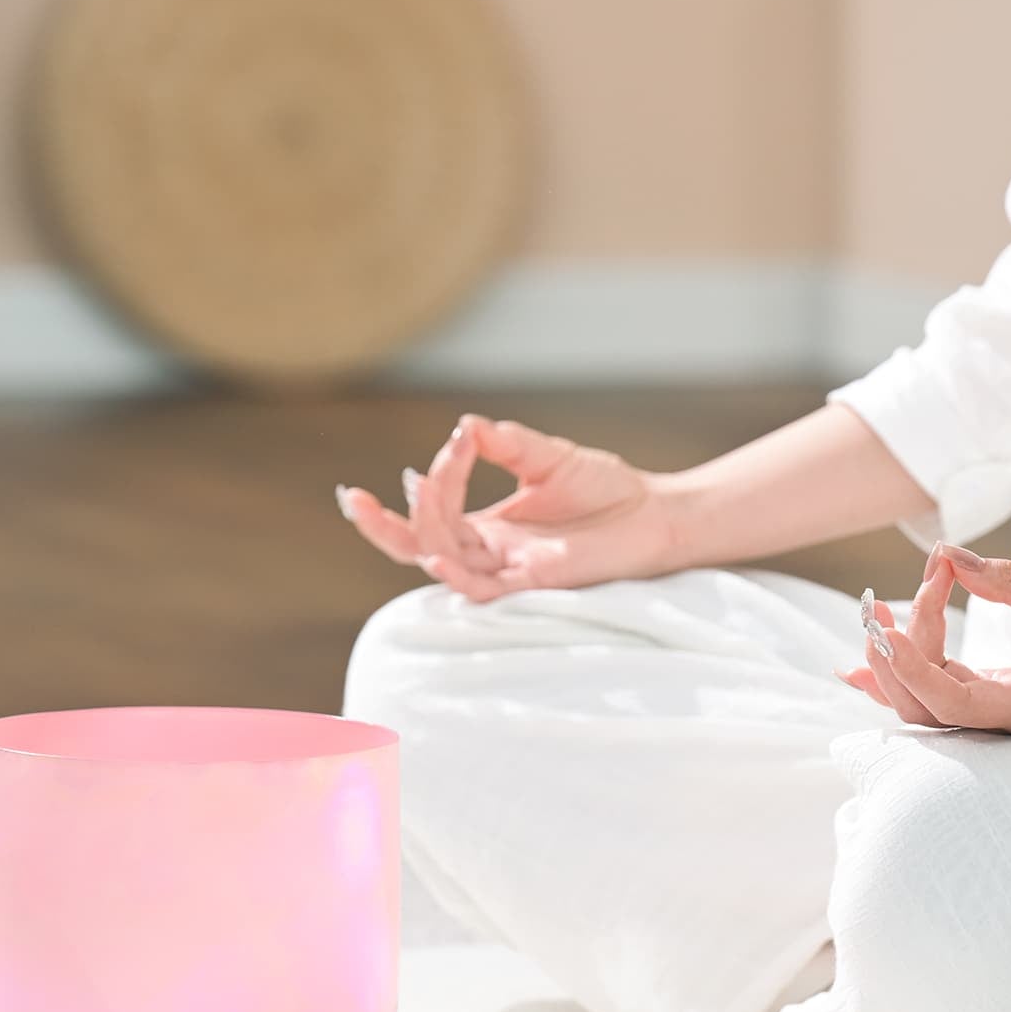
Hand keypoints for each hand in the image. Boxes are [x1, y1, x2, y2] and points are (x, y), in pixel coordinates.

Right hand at [335, 414, 678, 601]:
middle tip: (354, 500)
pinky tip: (435, 553)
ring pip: (442, 562)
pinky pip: (482, 589)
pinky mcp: (534, 583)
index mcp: (486, 527)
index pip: (436, 510)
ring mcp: (508, 569)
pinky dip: (455, 572)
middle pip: (418, 544)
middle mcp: (489, 551)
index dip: (432, 480)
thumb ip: (508, 443)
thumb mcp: (549, 457)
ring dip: (417, 533)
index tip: (456, 441)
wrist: (657, 515)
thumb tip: (467, 423)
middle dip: (381, 525)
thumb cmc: (607, 492)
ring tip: (401, 497)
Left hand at [843, 544, 1010, 736]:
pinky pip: (929, 686)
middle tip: (879, 606)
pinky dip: (899, 665)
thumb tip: (948, 557)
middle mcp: (1003, 716)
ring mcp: (989, 706)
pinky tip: (877, 641)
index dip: (915, 672)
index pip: (954, 705)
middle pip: (925, 706)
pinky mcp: (983, 689)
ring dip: (890, 657)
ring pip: (921, 699)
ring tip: (875, 612)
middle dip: (893, 657)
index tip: (890, 632)